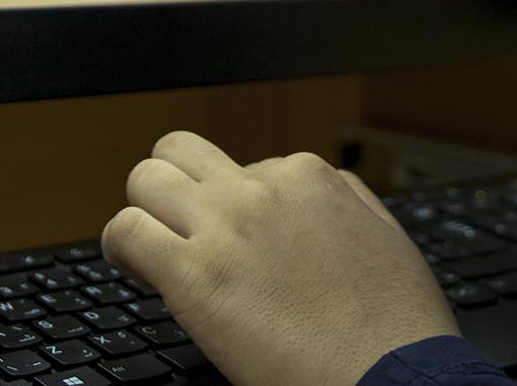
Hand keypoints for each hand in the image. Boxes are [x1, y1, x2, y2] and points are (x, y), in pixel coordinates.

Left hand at [102, 131, 459, 385]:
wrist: (390, 377)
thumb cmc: (396, 324)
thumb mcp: (386, 235)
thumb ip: (346, 200)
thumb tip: (319, 186)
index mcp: (309, 177)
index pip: (246, 166)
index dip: (233, 205)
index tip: (234, 239)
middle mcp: (261, 190)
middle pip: (182, 152)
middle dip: (174, 184)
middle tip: (176, 225)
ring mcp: (225, 227)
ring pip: (146, 178)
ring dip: (143, 209)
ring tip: (149, 246)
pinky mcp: (194, 274)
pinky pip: (127, 232)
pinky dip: (120, 247)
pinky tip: (134, 267)